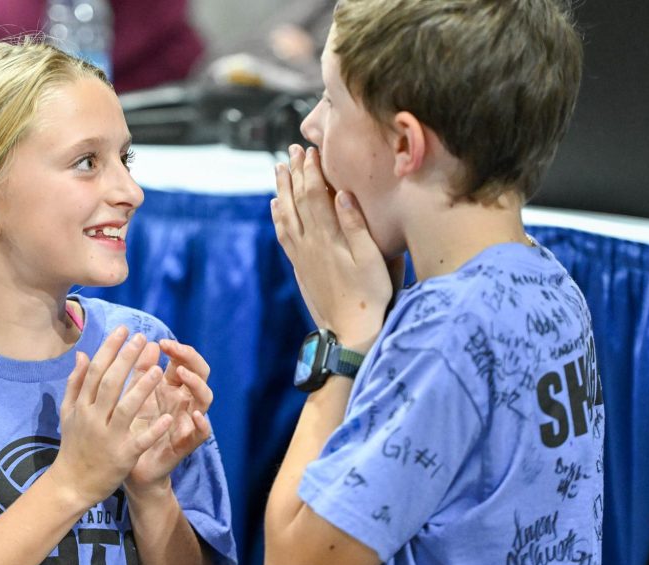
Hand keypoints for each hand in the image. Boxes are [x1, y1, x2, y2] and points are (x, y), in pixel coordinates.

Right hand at [46, 327, 172, 506]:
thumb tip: (83, 354)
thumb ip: (76, 383)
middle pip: (110, 384)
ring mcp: (108, 438)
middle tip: (143, 338)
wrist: (71, 484)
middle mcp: (93, 418)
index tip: (124, 329)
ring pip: (126, 409)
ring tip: (159, 370)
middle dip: (127, 359)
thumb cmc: (74, 444)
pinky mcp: (123, 456)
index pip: (96, 371)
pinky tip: (170, 416)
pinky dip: (154, 429)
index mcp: (82, 406)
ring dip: (142, 389)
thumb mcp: (68, 412)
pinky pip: (140, 440)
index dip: (110, 348)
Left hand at [125, 340, 212, 493]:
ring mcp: (188, 421)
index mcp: (171, 388)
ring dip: (197, 384)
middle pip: (200, 373)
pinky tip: (194, 414)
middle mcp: (183, 401)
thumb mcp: (133, 396)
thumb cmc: (133, 429)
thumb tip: (149, 343)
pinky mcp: (187, 443)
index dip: (177, 350)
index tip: (161, 342)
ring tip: (182, 374)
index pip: (184, 362)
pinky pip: (203, 432)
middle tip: (173, 350)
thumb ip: (139, 371)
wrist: (130, 469)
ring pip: (205, 398)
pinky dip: (202, 422)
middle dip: (190, 358)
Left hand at [271, 145, 394, 350]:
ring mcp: (302, 255)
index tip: (312, 150)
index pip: (315, 195)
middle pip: (296, 200)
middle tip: (292, 150)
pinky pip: (283, 235)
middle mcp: (309, 244)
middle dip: (294, 173)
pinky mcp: (300, 267)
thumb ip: (356, 226)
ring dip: (282, 190)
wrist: (349, 331)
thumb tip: (343, 194)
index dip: (312, 171)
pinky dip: (278, 216)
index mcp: (328, 238)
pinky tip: (276, 207)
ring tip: (279, 169)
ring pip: (285, 215)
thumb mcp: (372, 259)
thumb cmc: (369, 295)